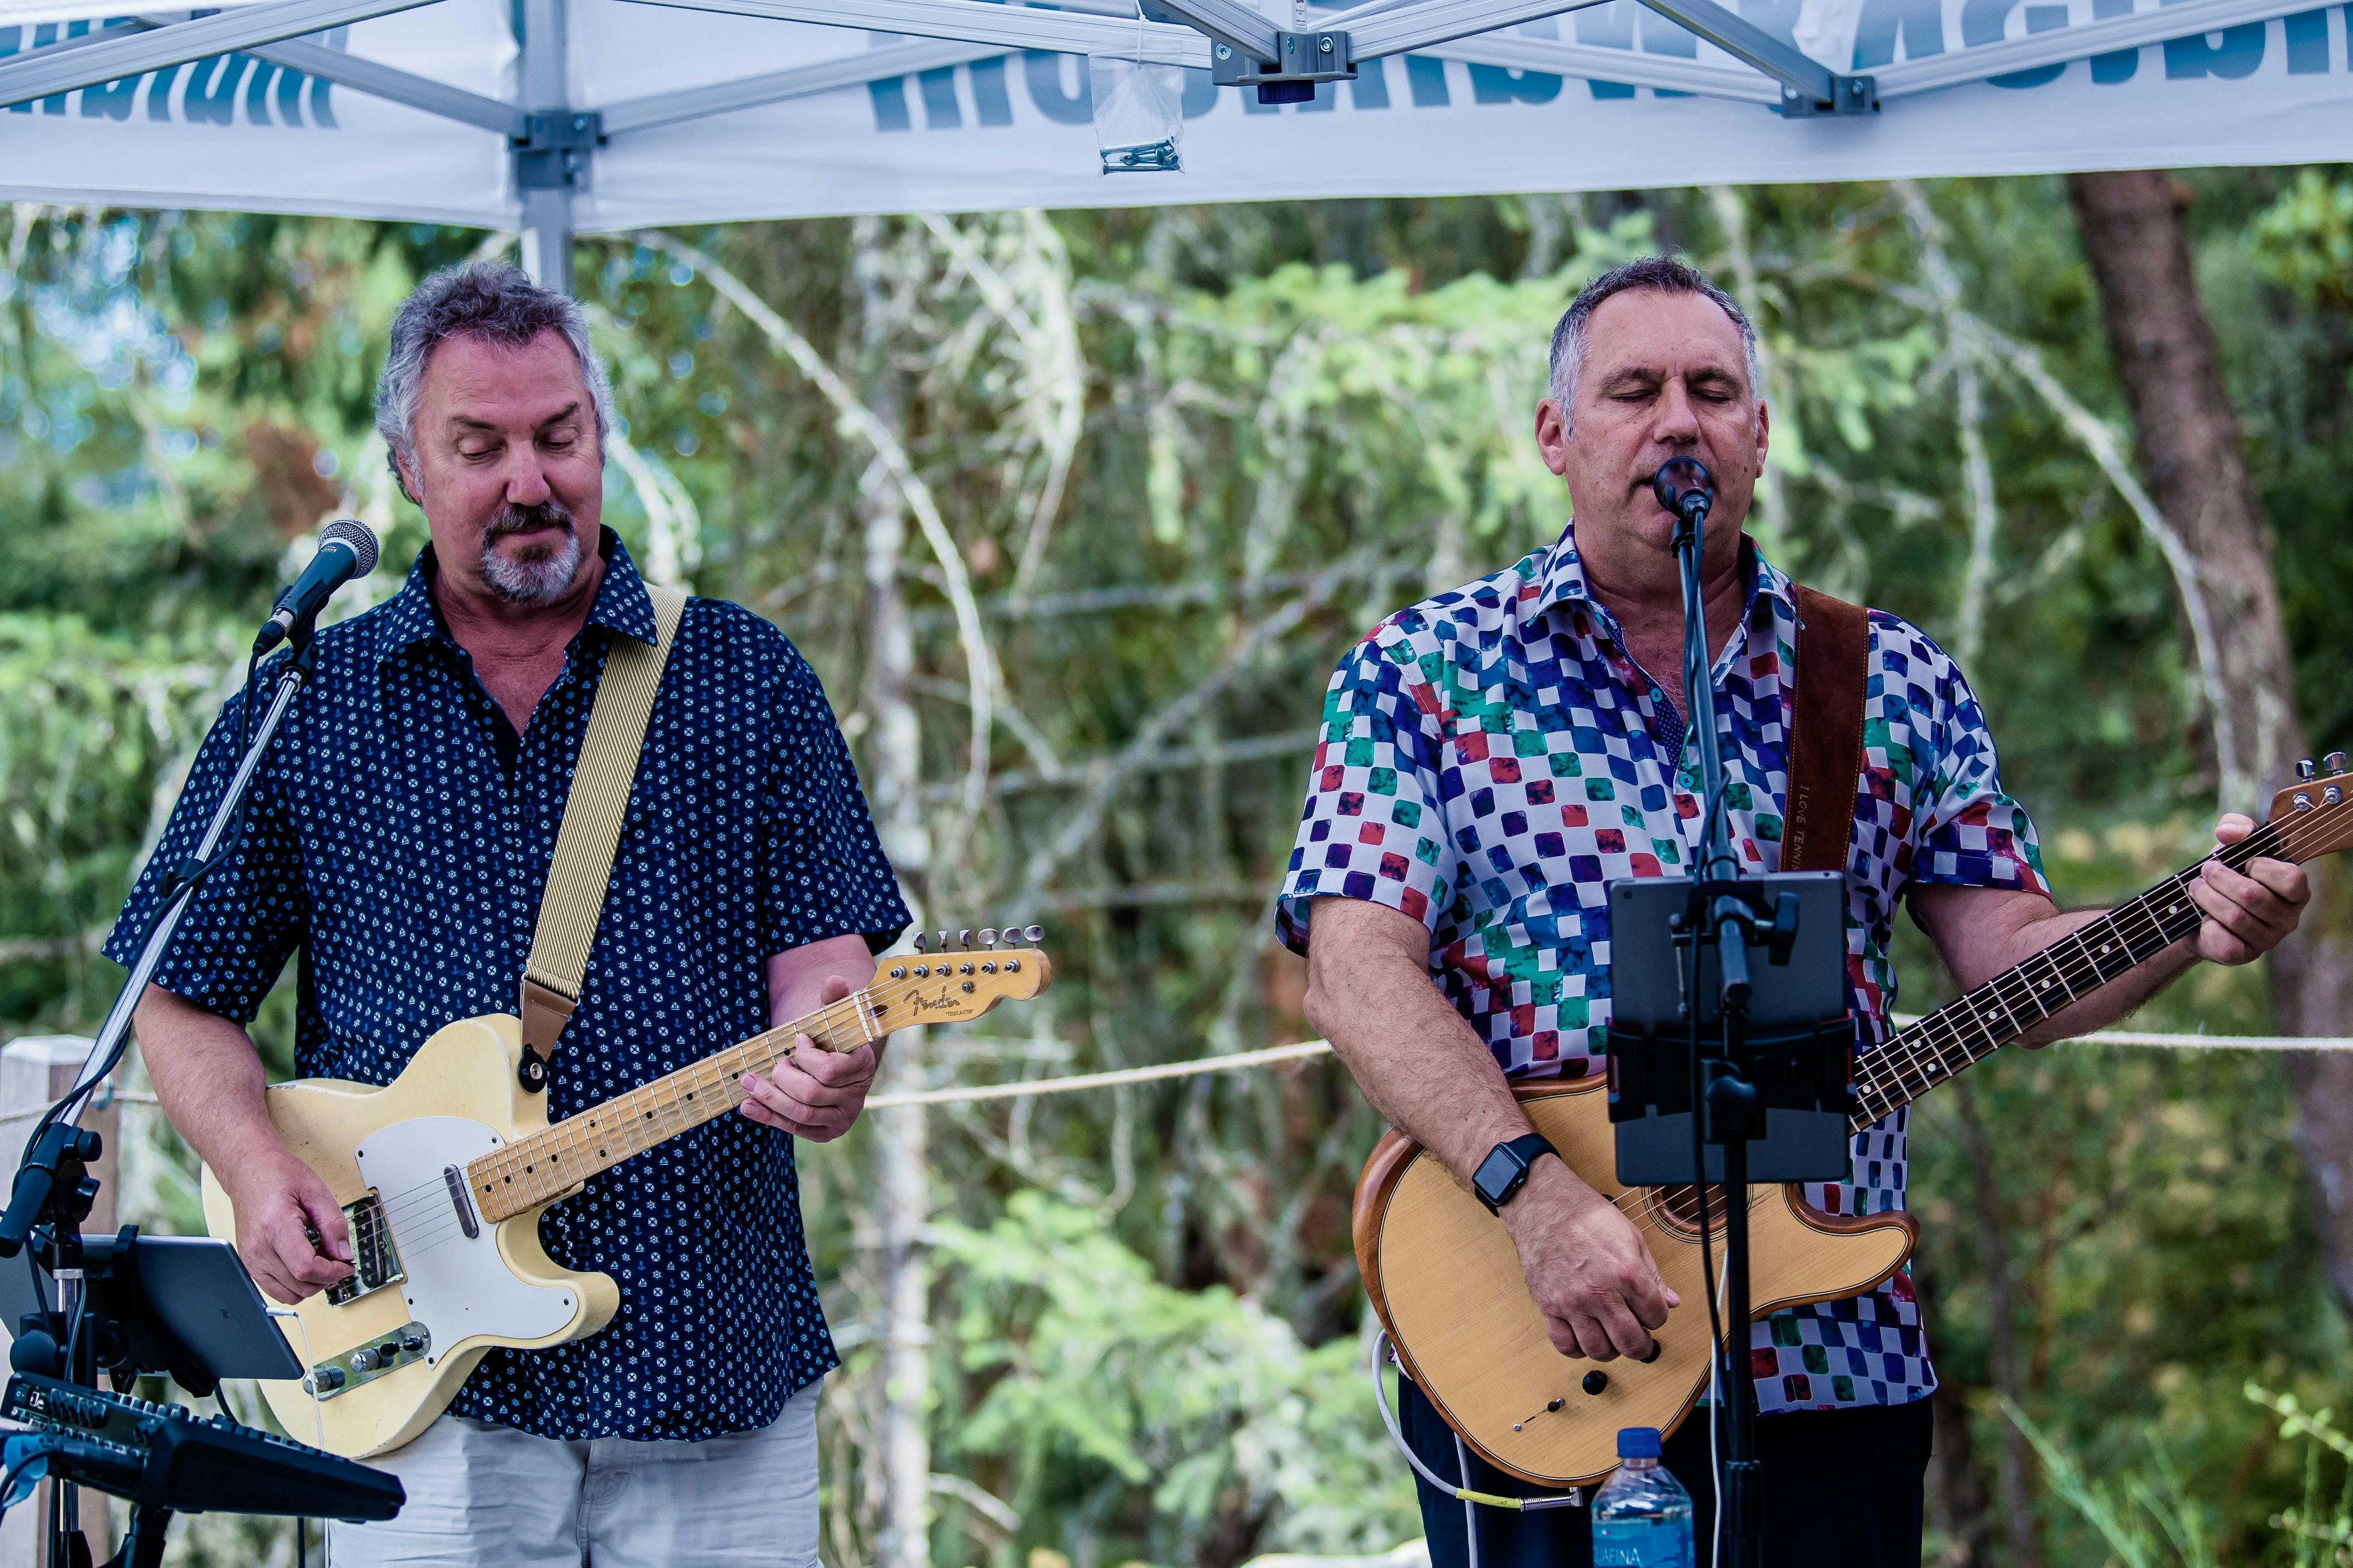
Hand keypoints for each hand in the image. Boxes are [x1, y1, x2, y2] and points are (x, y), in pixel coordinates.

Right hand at [223, 1151, 352, 1305]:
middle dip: (326, 1277)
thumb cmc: (279, 1176)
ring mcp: (251, 1260)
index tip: (346, 1264)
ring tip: (319, 1258)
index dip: (333, 1272)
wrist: (249, 1172)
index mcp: (275, 1227)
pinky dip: (296, 1283)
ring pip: (290, 1295)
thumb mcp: (316, 1191)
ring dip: (311, 1283)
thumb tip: (345, 1255)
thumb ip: (334, 1224)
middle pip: (300, 1286)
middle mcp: (258, 1249)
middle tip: (336, 1257)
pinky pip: (277, 1290)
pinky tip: (304, 1262)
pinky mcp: (249, 1265)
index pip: (306, 1269)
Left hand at [740, 977, 879, 1141]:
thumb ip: (833, 999)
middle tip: (774, 1062)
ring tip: (748, 1081)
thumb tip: (834, 979)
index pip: (829, 1070)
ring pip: (801, 1114)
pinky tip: (747, 1106)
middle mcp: (856, 1098)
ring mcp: (841, 1118)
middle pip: (811, 1093)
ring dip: (769, 1097)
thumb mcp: (835, 1018)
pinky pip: (794, 1128)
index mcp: (863, 1068)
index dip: (807, 1056)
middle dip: (783, 1077)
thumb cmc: (834, 1039)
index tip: (798, 1040)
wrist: (841, 1067)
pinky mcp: (825, 1133)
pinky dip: (768, 1117)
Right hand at [1501, 1157, 1679, 1360]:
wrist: (1544, 1206)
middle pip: (1631, 1343)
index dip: (1657, 1317)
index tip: (1650, 1312)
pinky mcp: (1548, 1306)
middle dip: (1641, 1345)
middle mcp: (1600, 1292)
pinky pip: (1566, 1345)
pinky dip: (1578, 1348)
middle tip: (1638, 1337)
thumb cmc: (1586, 1216)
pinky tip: (1585, 1335)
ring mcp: (1572, 1302)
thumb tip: (1671, 1301)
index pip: (1656, 1317)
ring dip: (1611, 1349)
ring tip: (1611, 1336)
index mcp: (1627, 1273)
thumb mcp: (1631, 1238)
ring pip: (1599, 1350)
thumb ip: (1652, 1275)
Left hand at [2190, 813, 2310, 964]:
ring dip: (2207, 897)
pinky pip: (2224, 941)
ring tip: (2196, 888)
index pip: (2292, 880)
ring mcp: (2268, 940)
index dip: (2263, 868)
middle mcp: (2288, 918)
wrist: (2197, 911)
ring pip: (2235, 917)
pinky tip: (2204, 918)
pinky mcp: (2244, 956)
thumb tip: (2228, 833)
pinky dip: (2207, 925)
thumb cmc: (2226, 874)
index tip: (2245, 862)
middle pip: (2253, 896)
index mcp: (2295, 891)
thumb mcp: (2231, 845)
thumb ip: (2236, 827)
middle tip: (2205, 871)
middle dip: (2220, 879)